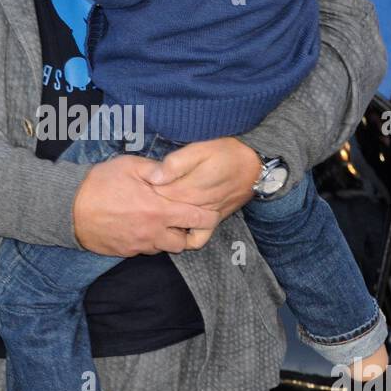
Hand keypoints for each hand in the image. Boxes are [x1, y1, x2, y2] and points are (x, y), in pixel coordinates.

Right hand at [72, 154, 219, 255]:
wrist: (69, 209)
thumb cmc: (100, 184)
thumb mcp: (130, 166)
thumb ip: (157, 169)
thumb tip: (174, 171)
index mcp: (159, 211)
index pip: (198, 220)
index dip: (207, 216)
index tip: (207, 209)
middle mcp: (153, 233)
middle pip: (185, 243)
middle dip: (187, 232)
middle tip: (180, 218)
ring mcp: (139, 246)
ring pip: (164, 249)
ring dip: (166, 237)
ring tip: (158, 221)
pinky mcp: (125, 252)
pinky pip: (144, 250)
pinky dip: (147, 241)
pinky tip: (139, 226)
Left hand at [143, 137, 262, 248]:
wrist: (254, 166)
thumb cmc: (225, 153)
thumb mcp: (200, 149)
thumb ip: (176, 164)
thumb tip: (155, 177)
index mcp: (186, 188)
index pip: (155, 197)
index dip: (142, 192)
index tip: (136, 186)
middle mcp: (194, 207)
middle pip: (163, 214)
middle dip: (149, 209)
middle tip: (141, 199)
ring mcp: (204, 218)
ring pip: (176, 228)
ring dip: (164, 224)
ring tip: (155, 213)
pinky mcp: (213, 223)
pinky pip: (197, 240)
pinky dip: (186, 239)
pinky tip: (178, 228)